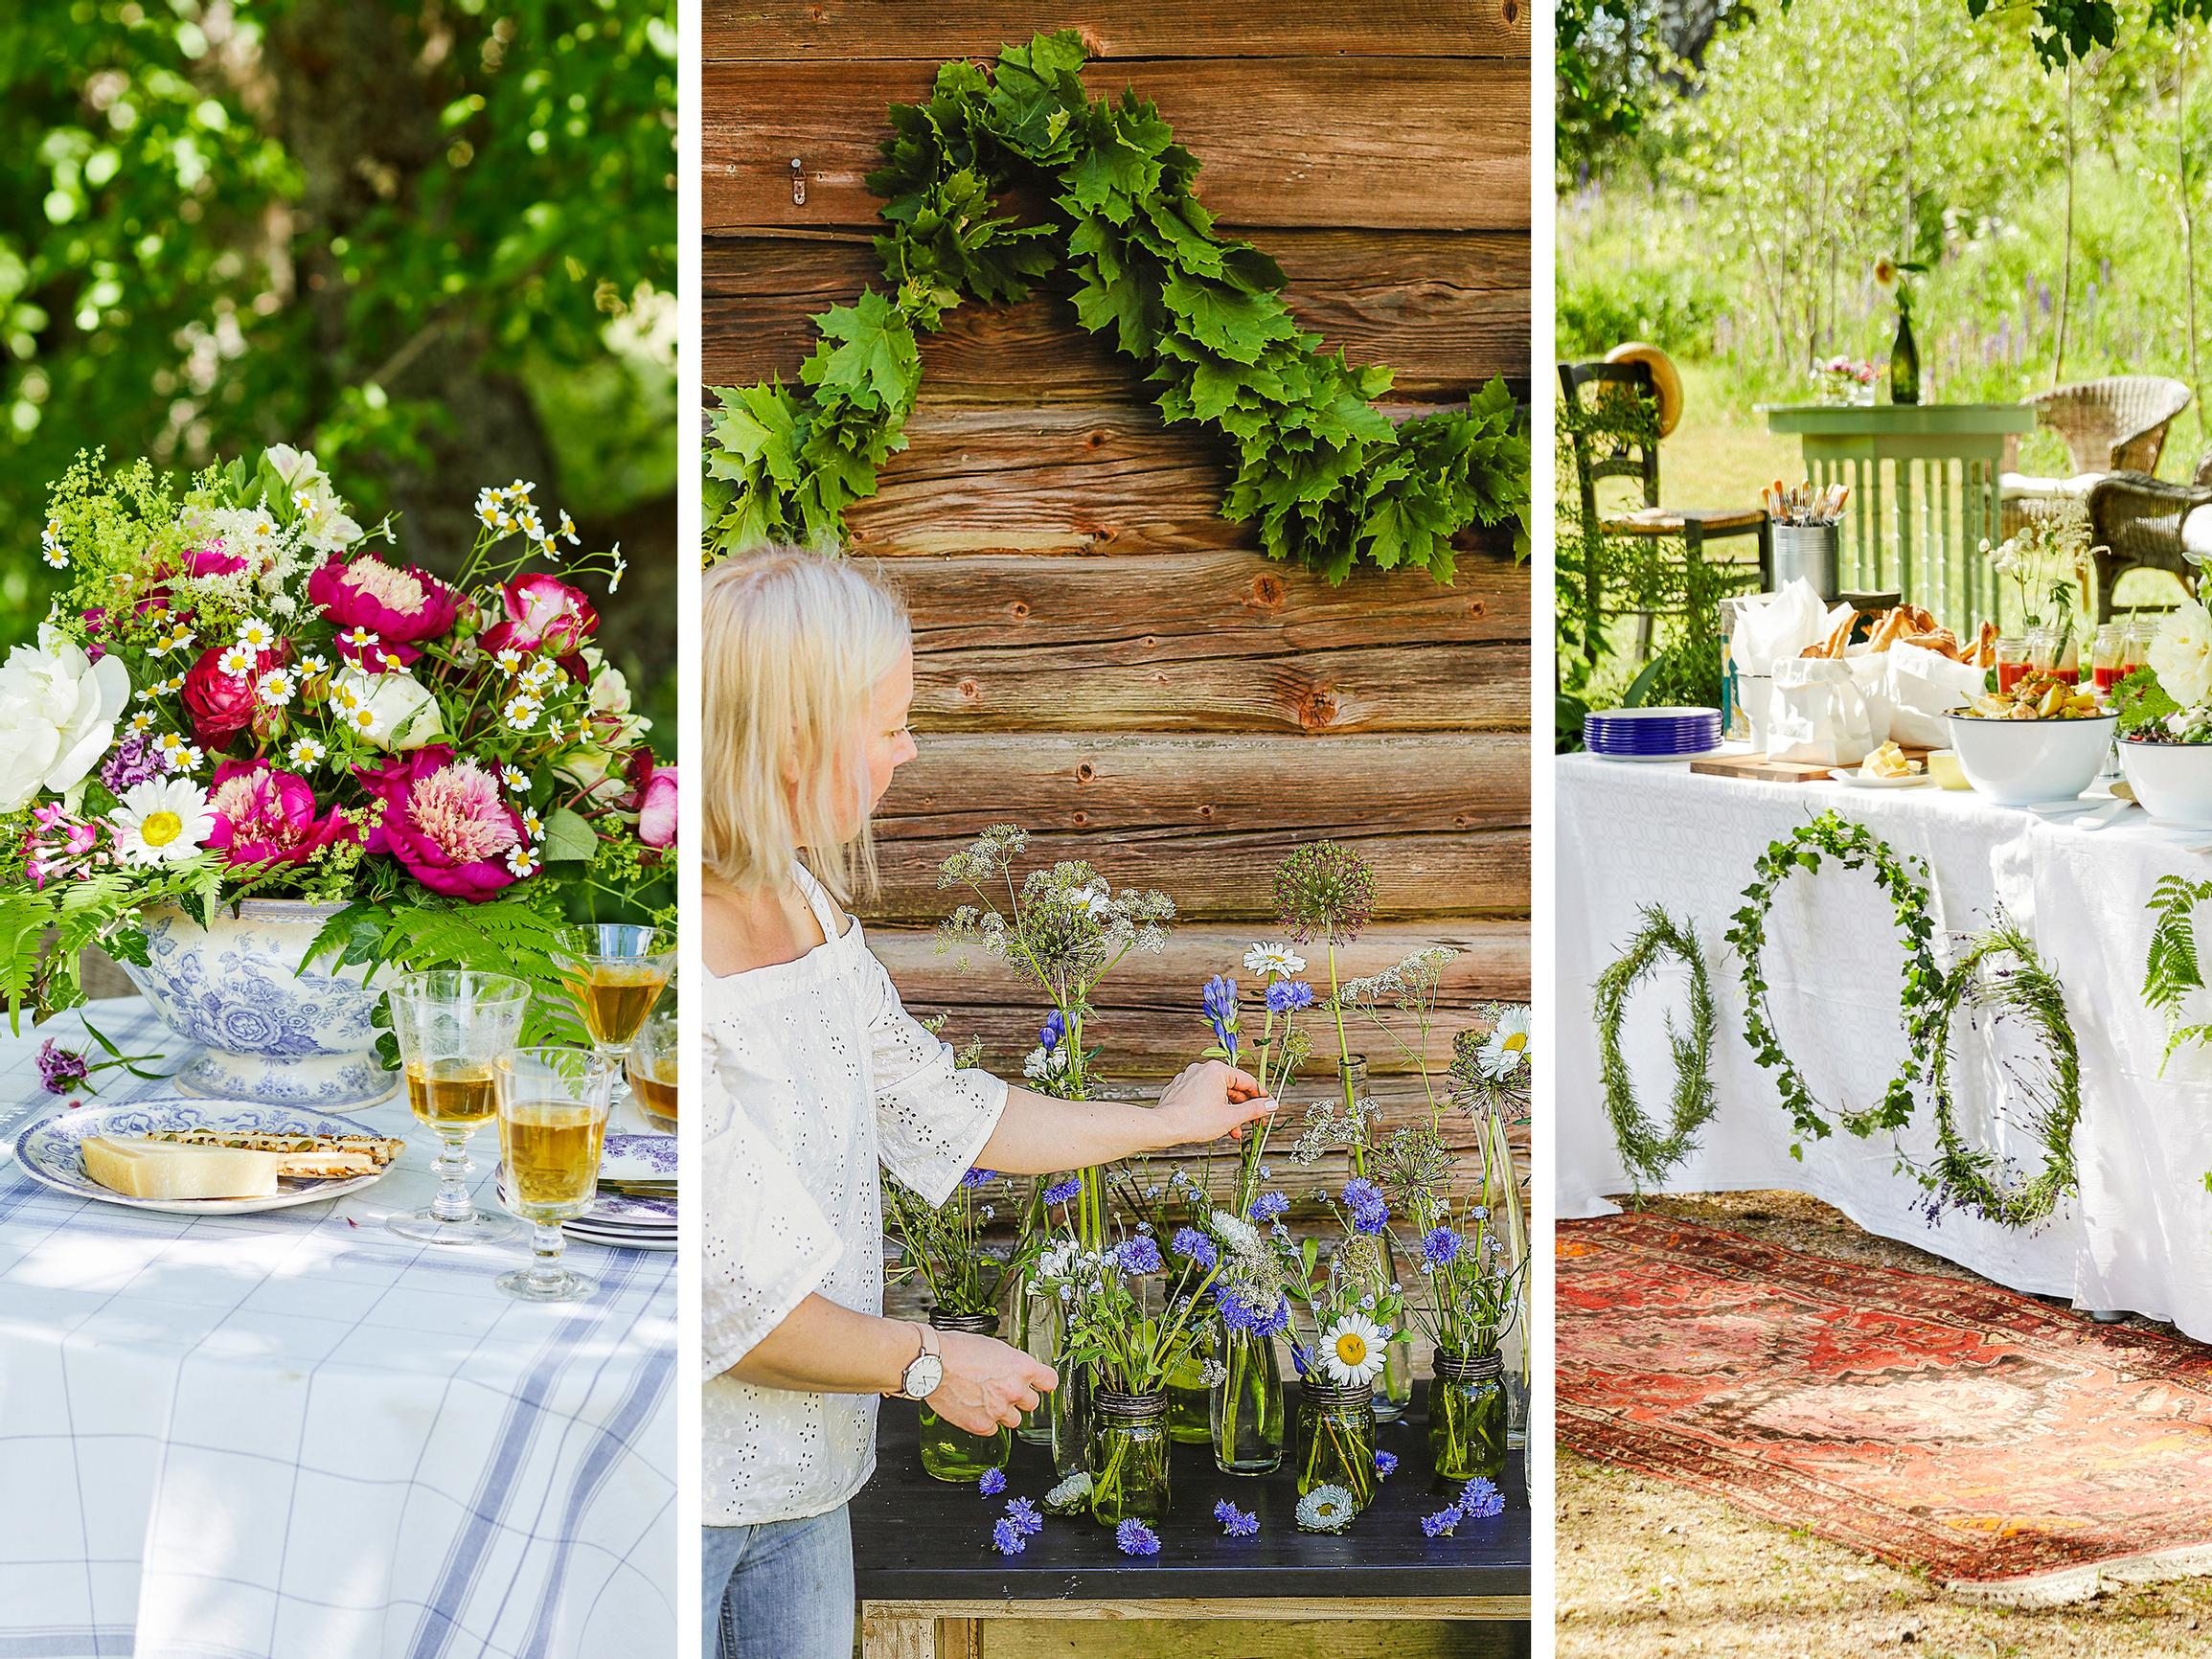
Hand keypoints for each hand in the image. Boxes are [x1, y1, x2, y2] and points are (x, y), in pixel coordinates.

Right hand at [927, 1330, 1056, 1434]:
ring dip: (1004, 1412)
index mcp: (1022, 1367)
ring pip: (1015, 1420)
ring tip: (986, 1401)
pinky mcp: (982, 1425)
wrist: (933, 1364)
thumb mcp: (994, 1347)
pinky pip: (994, 1429)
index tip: (1040, 1385)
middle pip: (1032, 1403)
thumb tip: (1014, 1372)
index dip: (1043, 1383)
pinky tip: (974, 1409)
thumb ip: (1011, 1364)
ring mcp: (1000, 1410)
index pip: (1049, 1381)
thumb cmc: (958, 1350)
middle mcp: (1015, 1390)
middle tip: (1002, 1391)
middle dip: (1020, 1398)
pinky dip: (986, 1422)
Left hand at [1151, 1059, 1276, 1148]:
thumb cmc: (1195, 1121)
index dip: (1260, 1097)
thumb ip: (1254, 1109)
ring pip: (1216, 1094)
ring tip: (1233, 1131)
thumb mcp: (1232, 1117)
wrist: (1164, 1127)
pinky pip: (1202, 1096)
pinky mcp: (1179, 1089)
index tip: (1268, 1108)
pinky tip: (1215, 1125)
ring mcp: (1188, 1078)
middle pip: (1231, 1087)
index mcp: (1217, 1070)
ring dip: (1228, 1112)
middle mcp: (1202, 1069)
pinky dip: (1212, 1109)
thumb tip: (1272, 1105)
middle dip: (1242, 1108)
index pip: (1246, 1081)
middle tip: (1253, 1123)